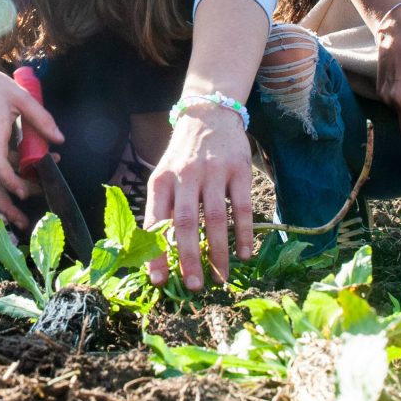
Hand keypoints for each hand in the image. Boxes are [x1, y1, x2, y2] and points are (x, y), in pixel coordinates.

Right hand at [0, 61, 62, 231]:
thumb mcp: (19, 94)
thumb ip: (40, 117)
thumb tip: (59, 140)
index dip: (9, 179)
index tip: (23, 192)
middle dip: (3, 206)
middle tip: (22, 222)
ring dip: (2, 202)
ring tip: (21, 218)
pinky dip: (5, 184)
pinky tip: (21, 187)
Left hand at [145, 107, 254, 290]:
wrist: (209, 114)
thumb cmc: (183, 155)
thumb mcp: (165, 175)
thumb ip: (163, 208)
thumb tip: (158, 253)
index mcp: (161, 180)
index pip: (155, 221)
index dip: (156, 252)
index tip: (159, 281)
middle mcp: (185, 176)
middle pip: (186, 222)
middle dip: (189, 258)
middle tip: (193, 286)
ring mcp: (213, 172)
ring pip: (215, 218)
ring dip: (219, 251)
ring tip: (220, 277)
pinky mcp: (239, 170)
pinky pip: (242, 206)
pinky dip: (244, 233)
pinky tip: (244, 255)